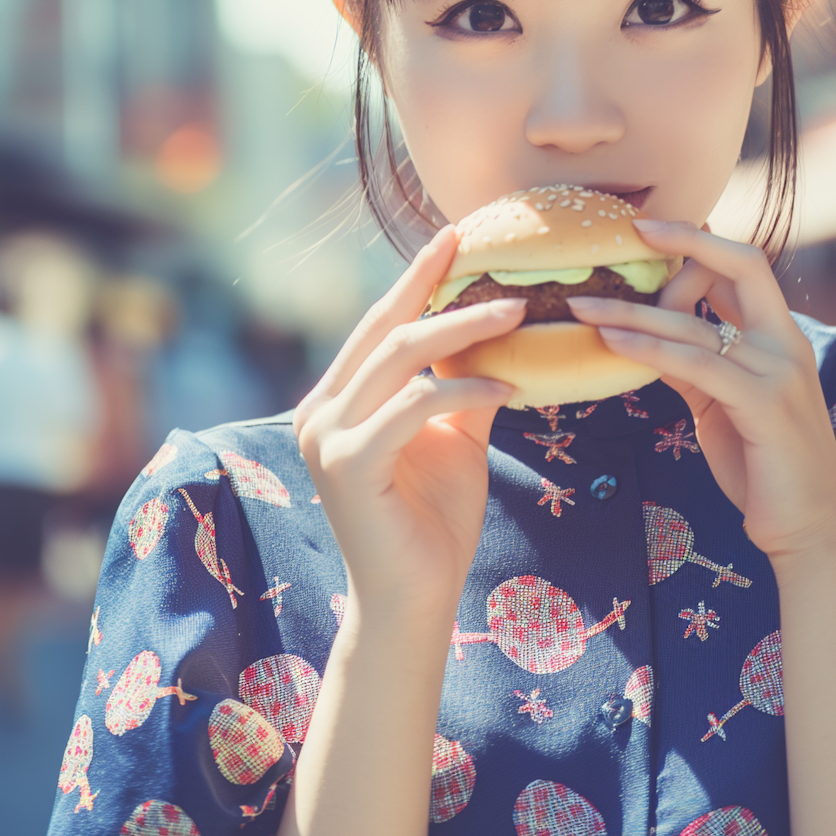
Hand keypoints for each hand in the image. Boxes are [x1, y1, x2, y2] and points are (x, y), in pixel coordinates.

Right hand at [295, 228, 523, 620]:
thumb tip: (499, 335)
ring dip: (464, 330)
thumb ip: (462, 386)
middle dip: (438, 285)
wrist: (415, 599)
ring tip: (517, 314)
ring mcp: (325, 437)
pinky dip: (462, 390)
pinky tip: (505, 390)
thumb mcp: (454, 438)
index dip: (417, 277)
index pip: (379, 322)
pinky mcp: (347, 465)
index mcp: (337, 399)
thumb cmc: (433, 521)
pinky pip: (413, 406)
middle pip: (386, 328)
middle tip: (485, 254)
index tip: (455, 236)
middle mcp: (318, 410)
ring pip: (400, 358)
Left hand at [568, 222, 835, 565]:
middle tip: (628, 235)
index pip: (746, 268)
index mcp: (781, 340)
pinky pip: (695, 365)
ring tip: (583, 306)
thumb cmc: (765, 469)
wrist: (810, 529)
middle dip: (686, 242)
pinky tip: (611, 343)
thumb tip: (649, 338)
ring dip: (633, 311)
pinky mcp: (764, 405)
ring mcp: (779, 372)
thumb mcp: (723, 406)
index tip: (654, 230)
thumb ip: (695, 368)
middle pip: (743, 265)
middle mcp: (786, 346)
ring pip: (698, 324)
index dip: (701, 243)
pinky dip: (648, 349)